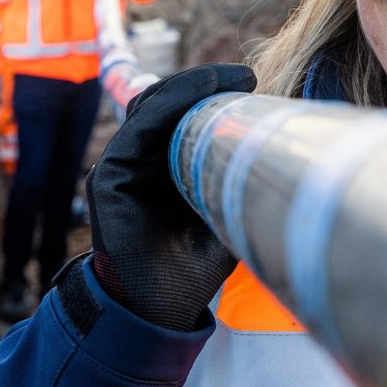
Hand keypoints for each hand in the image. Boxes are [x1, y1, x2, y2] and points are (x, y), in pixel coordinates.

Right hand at [87, 63, 256, 329]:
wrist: (158, 310)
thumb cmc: (193, 268)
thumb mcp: (224, 213)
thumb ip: (235, 181)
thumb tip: (277, 147)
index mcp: (162, 168)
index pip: (180, 114)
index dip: (210, 92)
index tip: (250, 80)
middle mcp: (138, 163)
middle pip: (165, 104)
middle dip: (204, 83)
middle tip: (245, 75)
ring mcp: (120, 168)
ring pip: (150, 108)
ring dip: (190, 86)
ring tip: (229, 77)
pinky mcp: (109, 178)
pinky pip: (138, 129)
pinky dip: (169, 105)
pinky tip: (200, 93)